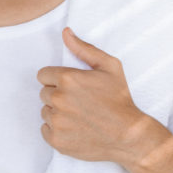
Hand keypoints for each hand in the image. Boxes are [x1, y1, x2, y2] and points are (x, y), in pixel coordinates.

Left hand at [36, 27, 149, 162]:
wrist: (129, 135)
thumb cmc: (120, 100)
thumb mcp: (109, 66)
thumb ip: (84, 48)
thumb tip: (66, 33)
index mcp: (67, 79)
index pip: (43, 75)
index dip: (57, 79)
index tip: (71, 86)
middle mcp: (58, 100)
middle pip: (44, 93)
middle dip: (57, 95)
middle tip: (78, 102)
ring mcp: (57, 121)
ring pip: (45, 111)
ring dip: (57, 112)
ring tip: (79, 115)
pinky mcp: (56, 140)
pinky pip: (45, 129)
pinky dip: (57, 130)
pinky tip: (75, 128)